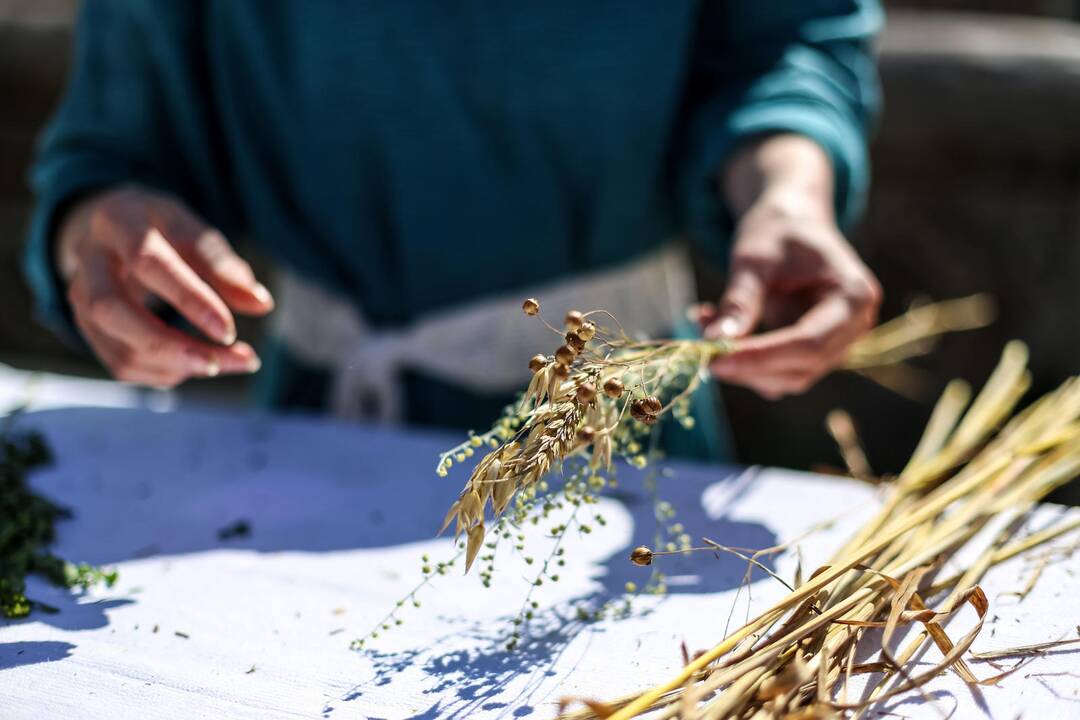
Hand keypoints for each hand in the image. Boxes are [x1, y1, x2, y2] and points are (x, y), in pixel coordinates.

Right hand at [58, 185, 273, 387]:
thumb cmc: (160, 228)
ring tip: (226, 363)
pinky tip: (198, 364)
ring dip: (176, 366)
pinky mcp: (86, 328)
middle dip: (170, 346)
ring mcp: (81, 298)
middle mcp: (89, 261)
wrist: (107, 228)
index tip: (228, 331)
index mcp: (119, 222)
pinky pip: (122, 364)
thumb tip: (262, 304)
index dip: (190, 300)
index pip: (148, 263)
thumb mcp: (192, 230)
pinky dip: (165, 373)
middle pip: (114, 311)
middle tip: (220, 362)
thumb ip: (224, 266)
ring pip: (118, 346)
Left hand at [699, 136, 881, 399]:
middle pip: (802, 367)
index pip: (809, 343)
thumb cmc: (777, 232)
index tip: (715, 360)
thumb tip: (714, 341)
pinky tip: (716, 330)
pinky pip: (777, 372)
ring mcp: (837, 344)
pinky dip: (744, 362)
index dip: (762, 357)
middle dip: (749, 366)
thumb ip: (740, 300)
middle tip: (701, 351)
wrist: (792, 224)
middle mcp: (854, 327)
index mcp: (853, 296)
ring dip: (742, 365)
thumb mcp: (753, 258)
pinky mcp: (813, 354)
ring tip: (705, 323)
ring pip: (787, 378)